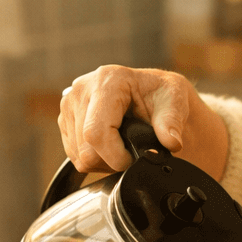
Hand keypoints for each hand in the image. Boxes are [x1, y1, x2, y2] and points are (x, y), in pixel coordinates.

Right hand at [58, 65, 227, 177]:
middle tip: (133, 154)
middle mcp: (82, 89)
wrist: (154, 96)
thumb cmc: (163, 96)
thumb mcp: (175, 102)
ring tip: (124, 146)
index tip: (134, 160)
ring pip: (78, 156)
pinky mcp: (66, 119)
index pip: (96, 132)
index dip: (115, 156)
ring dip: (103, 161)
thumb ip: (171, 123)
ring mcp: (70, 104)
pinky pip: (74, 155)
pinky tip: (111, 145)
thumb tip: (171, 142)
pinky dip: (95, 158)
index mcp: (107, 80)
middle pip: (85, 149)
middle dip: (112, 161)